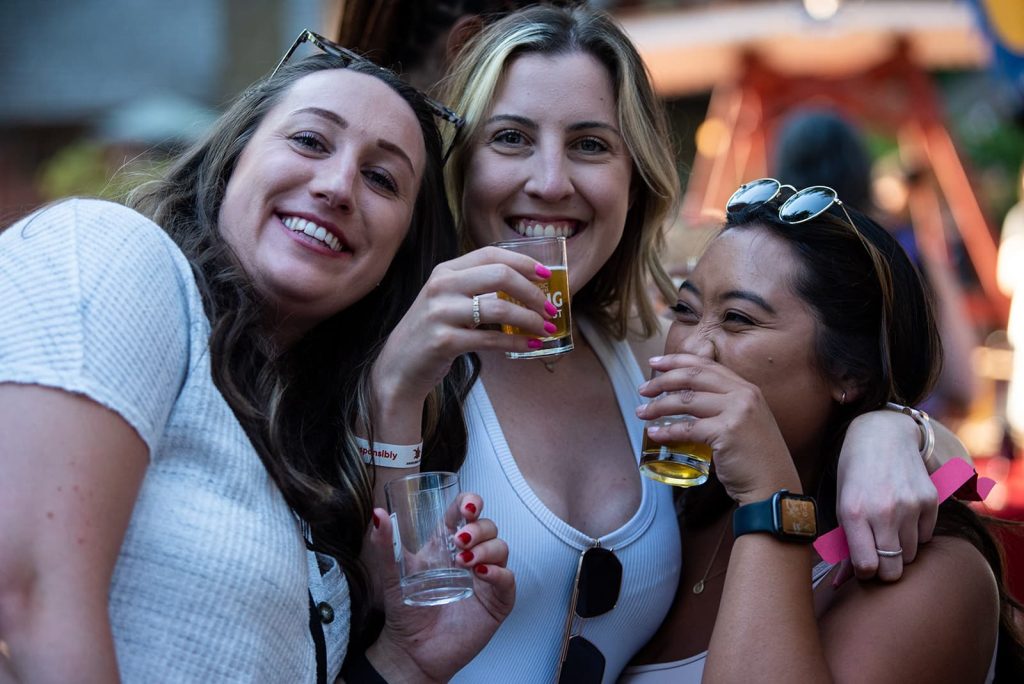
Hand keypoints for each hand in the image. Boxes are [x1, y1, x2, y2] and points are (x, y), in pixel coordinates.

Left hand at [364, 494, 514, 682]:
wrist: (413, 651)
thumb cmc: (406, 611)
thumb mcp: (393, 575)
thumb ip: (385, 546)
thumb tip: (377, 515)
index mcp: (448, 544)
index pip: (467, 513)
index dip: (472, 502)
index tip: (468, 506)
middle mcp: (470, 556)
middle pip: (488, 526)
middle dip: (478, 528)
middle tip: (460, 541)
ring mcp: (486, 578)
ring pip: (501, 547)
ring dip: (486, 548)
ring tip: (464, 561)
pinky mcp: (496, 601)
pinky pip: (508, 578)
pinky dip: (498, 572)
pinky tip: (481, 573)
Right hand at [370, 246, 555, 429]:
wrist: (399, 366)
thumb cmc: (432, 331)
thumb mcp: (447, 300)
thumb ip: (477, 288)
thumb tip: (527, 287)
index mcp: (445, 271)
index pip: (491, 254)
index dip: (524, 262)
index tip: (546, 275)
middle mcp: (441, 286)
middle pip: (500, 276)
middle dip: (532, 292)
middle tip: (549, 308)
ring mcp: (441, 313)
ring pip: (500, 309)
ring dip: (530, 319)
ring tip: (546, 328)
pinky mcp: (445, 341)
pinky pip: (492, 340)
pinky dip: (518, 342)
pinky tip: (532, 344)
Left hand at [637, 353, 799, 503]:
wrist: (773, 485)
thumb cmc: (755, 458)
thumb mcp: (745, 421)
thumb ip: (723, 406)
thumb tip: (686, 400)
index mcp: (747, 388)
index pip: (706, 364)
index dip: (677, 360)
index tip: (656, 362)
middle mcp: (744, 394)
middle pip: (693, 376)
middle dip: (662, 380)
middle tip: (643, 389)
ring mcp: (737, 412)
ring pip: (686, 400)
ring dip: (658, 406)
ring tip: (642, 412)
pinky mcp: (727, 432)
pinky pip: (687, 428)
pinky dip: (666, 431)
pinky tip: (654, 433)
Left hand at [835, 411, 937, 582]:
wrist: (882, 435)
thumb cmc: (855, 474)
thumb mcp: (842, 504)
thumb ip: (844, 544)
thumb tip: (838, 584)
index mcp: (853, 512)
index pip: (867, 566)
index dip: (865, 572)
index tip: (863, 565)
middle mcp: (883, 510)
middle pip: (893, 568)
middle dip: (886, 570)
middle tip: (879, 556)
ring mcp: (910, 505)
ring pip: (910, 555)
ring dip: (900, 549)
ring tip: (888, 527)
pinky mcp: (930, 500)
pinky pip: (926, 537)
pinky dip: (916, 534)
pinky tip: (903, 514)